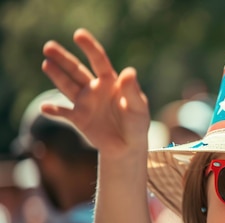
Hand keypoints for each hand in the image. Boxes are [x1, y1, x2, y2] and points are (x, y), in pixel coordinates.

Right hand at [41, 28, 149, 159]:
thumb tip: (129, 72)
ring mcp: (85, 103)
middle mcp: (94, 88)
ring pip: (67, 86)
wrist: (128, 145)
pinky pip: (64, 113)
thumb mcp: (138, 107)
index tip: (78, 34)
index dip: (89, 47)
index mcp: (110, 82)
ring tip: (46, 64)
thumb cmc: (137, 123)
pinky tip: (44, 108)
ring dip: (56, 76)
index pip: (99, 61)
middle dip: (63, 58)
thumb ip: (133, 91)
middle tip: (48, 47)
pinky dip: (55, 111)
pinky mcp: (79, 119)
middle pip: (76, 70)